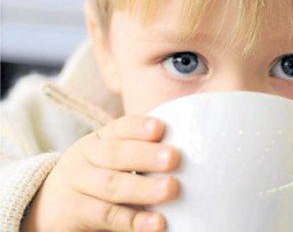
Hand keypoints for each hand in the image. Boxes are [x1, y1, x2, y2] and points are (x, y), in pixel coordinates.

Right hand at [22, 115, 180, 231]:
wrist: (49, 206)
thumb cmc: (95, 178)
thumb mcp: (109, 159)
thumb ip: (140, 153)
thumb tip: (188, 153)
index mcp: (99, 139)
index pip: (120, 128)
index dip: (140, 127)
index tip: (161, 128)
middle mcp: (86, 157)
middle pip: (117, 154)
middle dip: (146, 155)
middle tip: (174, 158)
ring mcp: (77, 184)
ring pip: (113, 185)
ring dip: (144, 188)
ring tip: (171, 189)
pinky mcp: (74, 212)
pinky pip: (108, 216)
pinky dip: (134, 221)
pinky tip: (157, 223)